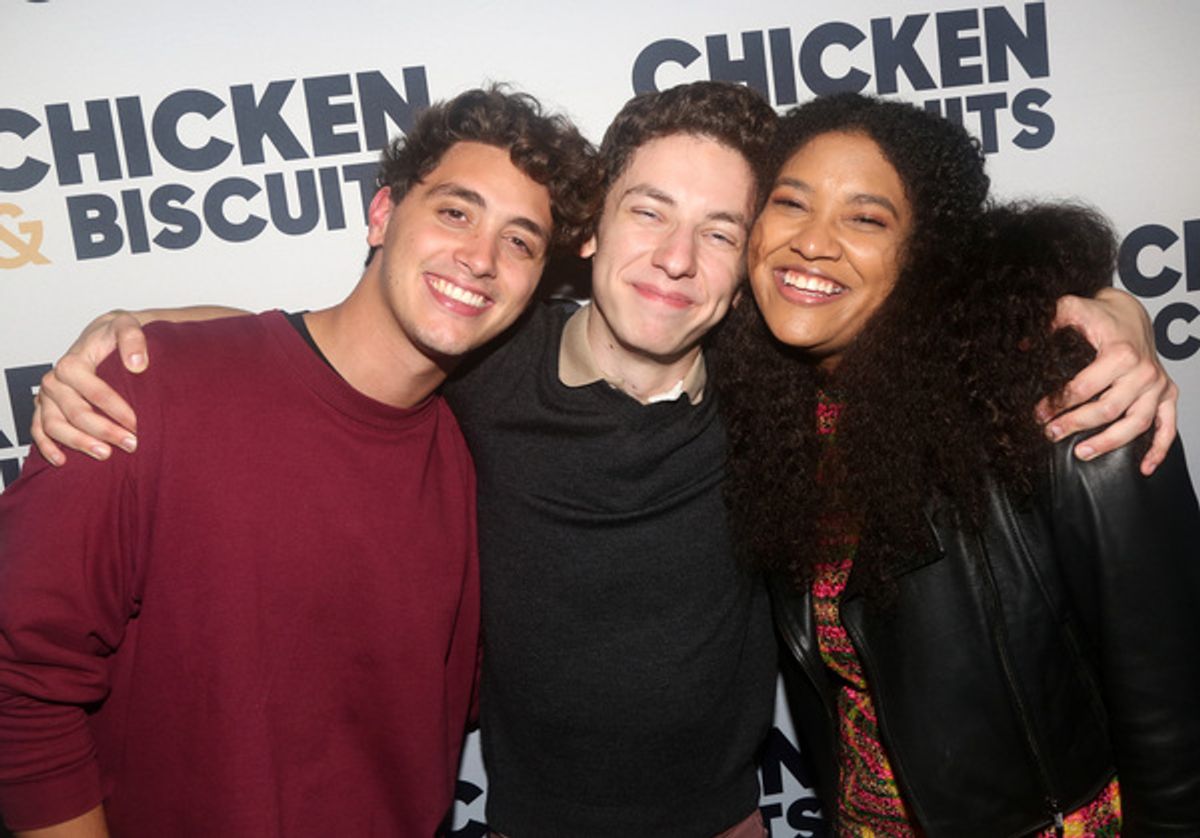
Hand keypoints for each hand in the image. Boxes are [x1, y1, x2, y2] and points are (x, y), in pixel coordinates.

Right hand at [32, 311, 146, 465]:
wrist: (104, 334)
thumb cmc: (115, 333)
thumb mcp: (127, 326)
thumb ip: (132, 339)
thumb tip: (136, 364)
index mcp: (72, 362)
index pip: (92, 391)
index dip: (115, 409)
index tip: (137, 424)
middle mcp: (55, 380)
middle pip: (75, 412)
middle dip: (103, 431)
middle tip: (131, 444)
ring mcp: (46, 395)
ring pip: (54, 425)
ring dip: (78, 443)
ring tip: (105, 455)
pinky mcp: (44, 406)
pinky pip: (38, 429)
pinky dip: (47, 446)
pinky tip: (63, 460)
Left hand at [1036, 288, 1176, 474]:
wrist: (1130, 313)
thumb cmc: (1100, 315)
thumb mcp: (1072, 309)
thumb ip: (1049, 323)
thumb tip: (1023, 348)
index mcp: (1121, 353)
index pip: (1083, 387)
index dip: (1057, 403)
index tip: (1038, 414)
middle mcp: (1144, 371)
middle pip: (1108, 409)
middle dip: (1075, 425)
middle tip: (1050, 433)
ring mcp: (1158, 385)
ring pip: (1136, 424)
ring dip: (1108, 442)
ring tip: (1080, 453)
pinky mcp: (1169, 394)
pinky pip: (1168, 426)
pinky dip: (1159, 449)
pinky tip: (1144, 467)